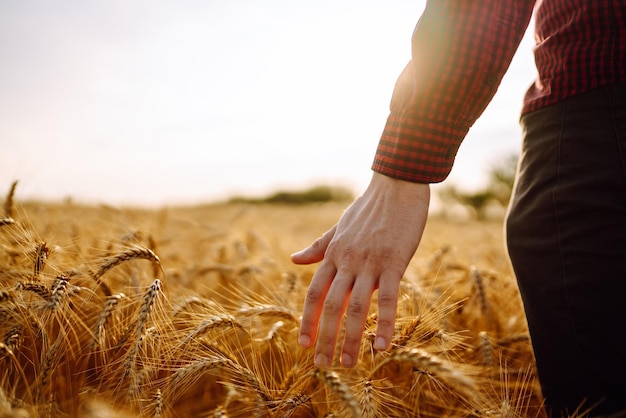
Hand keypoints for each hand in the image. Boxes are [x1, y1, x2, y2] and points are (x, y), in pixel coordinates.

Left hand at [291, 172, 429, 367]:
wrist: (396, 185)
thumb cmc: (369, 208)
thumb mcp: (338, 227)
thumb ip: (318, 247)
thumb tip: (293, 260)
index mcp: (333, 254)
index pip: (314, 293)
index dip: (307, 320)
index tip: (304, 344)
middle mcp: (347, 261)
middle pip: (331, 306)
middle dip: (325, 338)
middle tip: (323, 366)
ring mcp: (370, 262)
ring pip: (355, 307)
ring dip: (350, 339)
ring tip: (348, 364)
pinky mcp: (394, 262)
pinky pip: (387, 298)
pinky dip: (384, 324)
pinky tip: (381, 347)